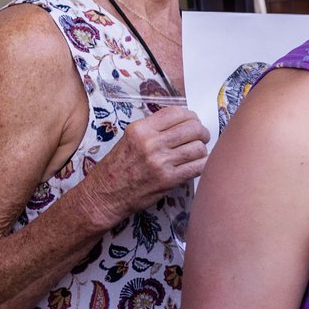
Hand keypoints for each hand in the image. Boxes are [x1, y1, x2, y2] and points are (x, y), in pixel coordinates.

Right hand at [81, 105, 208, 222]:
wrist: (105, 195)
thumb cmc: (116, 168)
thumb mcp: (129, 139)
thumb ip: (153, 129)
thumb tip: (181, 122)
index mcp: (140, 129)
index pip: (176, 113)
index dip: (190, 116)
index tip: (192, 121)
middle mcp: (150, 143)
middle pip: (192, 128)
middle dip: (201, 132)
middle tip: (201, 137)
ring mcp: (160, 162)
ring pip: (198, 147)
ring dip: (202, 149)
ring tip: (197, 153)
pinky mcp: (168, 180)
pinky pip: (198, 167)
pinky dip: (203, 164)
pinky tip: (197, 164)